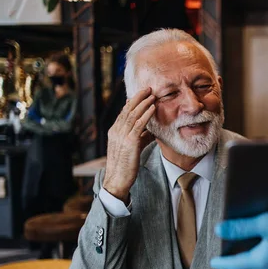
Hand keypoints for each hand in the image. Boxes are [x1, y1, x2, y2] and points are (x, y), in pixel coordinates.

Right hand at [103, 88, 155, 203]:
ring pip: (133, 115)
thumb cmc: (126, 165)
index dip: (133, 102)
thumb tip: (152, 131)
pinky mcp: (129, 142)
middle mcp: (116, 131)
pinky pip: (139, 125)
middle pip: (127, 109)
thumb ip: (141, 138)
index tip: (142, 94)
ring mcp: (121, 136)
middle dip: (138, 98)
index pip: (124, 112)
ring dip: (144, 103)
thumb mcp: (133, 148)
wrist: (117, 180)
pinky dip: (146, 114)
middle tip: (148, 88)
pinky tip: (153, 108)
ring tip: (152, 94)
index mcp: (114, 131)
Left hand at [210, 209, 267, 268]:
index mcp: (261, 262)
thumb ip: (241, 227)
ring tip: (257, 250)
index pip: (235, 264)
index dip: (222, 262)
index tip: (213, 263)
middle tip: (239, 254)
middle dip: (243, 268)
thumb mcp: (265, 222)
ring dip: (257, 266)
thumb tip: (219, 231)